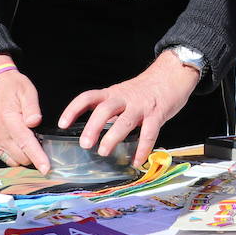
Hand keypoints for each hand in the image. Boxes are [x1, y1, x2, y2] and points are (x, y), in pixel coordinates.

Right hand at [0, 54, 49, 173]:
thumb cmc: (12, 86)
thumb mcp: (26, 90)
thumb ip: (32, 107)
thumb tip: (35, 122)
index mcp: (10, 120)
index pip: (26, 144)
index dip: (38, 158)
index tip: (46, 169)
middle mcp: (0, 133)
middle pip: (21, 156)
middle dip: (35, 157)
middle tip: (45, 148)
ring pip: (13, 159)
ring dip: (25, 158)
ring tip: (34, 147)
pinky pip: (4, 156)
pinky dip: (15, 156)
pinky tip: (23, 147)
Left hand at [58, 51, 198, 166]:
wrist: (173, 73)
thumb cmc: (146, 88)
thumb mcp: (123, 93)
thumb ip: (111, 109)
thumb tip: (94, 130)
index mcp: (113, 93)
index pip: (88, 97)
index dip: (74, 109)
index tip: (62, 123)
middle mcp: (125, 98)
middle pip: (105, 109)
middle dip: (93, 127)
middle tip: (85, 144)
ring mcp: (142, 106)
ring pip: (125, 121)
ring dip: (112, 137)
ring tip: (103, 152)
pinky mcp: (158, 114)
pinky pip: (149, 133)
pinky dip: (142, 149)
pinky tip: (136, 161)